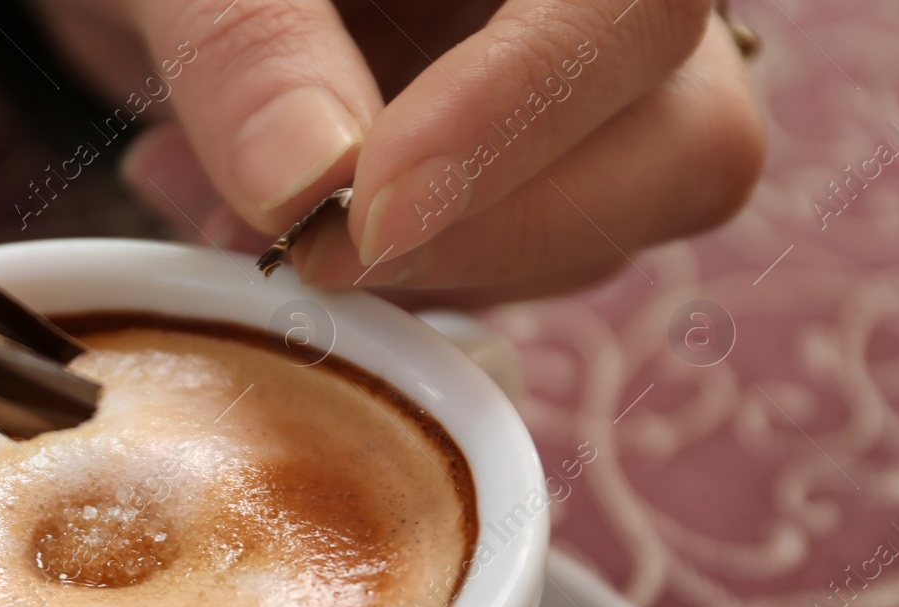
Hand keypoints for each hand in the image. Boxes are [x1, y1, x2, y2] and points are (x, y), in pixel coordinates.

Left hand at [33, 0, 763, 305]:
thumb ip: (246, 41)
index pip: (636, 8)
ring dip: (400, 273)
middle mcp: (604, 15)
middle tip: (300, 250)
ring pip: (588, 242)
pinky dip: (364, 288)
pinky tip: (236, 221)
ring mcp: (576, 106)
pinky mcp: (513, 193)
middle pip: (682, 148)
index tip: (372, 209)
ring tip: (216, 203)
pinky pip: (492, 284)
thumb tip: (308, 185)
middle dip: (483, 234)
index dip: (520, 111)